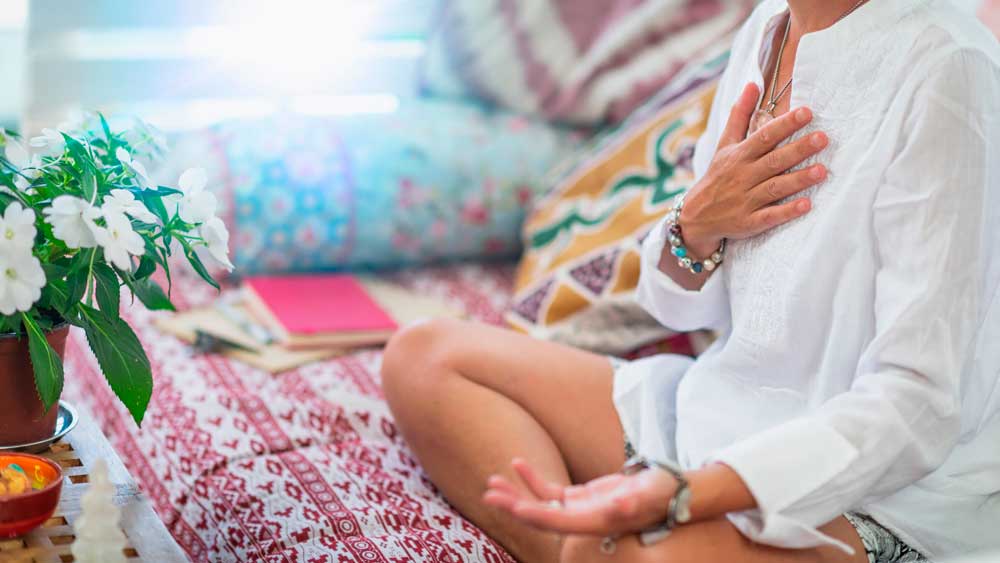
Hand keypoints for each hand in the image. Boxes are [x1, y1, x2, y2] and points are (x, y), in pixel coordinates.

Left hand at [482, 458, 676, 535]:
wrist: (674, 492)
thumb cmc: (664, 492)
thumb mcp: (650, 495)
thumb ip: (633, 501)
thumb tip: (618, 505)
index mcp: (596, 522)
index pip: (558, 521)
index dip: (535, 514)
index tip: (512, 506)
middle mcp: (583, 520)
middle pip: (541, 515)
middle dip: (514, 504)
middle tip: (488, 494)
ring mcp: (580, 509)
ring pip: (540, 503)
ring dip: (516, 492)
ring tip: (491, 482)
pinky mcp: (581, 498)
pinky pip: (550, 491)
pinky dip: (533, 478)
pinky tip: (517, 463)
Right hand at [679, 83, 828, 256]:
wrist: (695, 217)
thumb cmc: (717, 176)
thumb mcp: (724, 145)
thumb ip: (740, 115)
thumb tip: (752, 84)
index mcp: (739, 156)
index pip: (764, 137)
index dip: (785, 124)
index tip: (807, 112)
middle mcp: (742, 176)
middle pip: (774, 160)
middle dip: (798, 149)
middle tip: (823, 138)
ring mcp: (745, 200)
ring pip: (774, 187)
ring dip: (798, 179)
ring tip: (823, 170)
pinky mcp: (749, 223)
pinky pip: (769, 217)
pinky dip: (786, 212)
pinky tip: (806, 205)